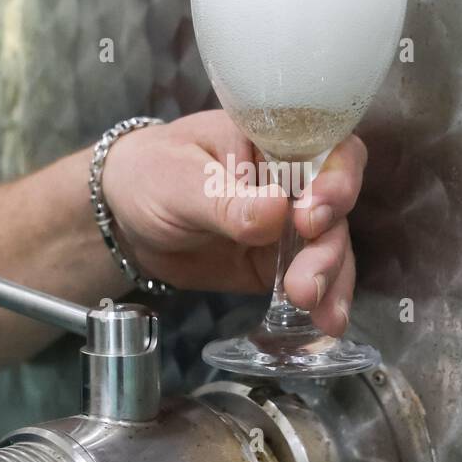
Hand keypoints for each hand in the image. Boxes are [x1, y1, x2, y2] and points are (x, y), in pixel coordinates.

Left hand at [101, 111, 366, 337]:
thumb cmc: (150, 175)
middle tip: (306, 279)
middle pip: (337, 206)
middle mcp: (292, 177)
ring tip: (316, 309)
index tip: (312, 214)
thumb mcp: (178, 181)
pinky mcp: (281, 261)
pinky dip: (324, 301)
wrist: (125, 221)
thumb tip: (275, 211)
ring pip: (331, 246)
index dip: (336, 179)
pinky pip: (314, 278)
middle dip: (329, 245)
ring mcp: (290, 222)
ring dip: (330, 279)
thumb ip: (225, 200)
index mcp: (273, 138)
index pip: (329, 147)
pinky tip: (326, 323)